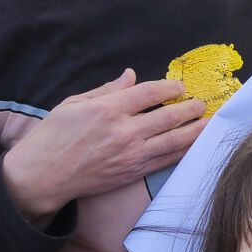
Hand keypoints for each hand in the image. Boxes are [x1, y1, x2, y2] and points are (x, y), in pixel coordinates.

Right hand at [0, 69, 205, 221]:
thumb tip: (130, 75)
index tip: (179, 87)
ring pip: (174, 141)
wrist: (42, 176)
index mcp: (107, 110)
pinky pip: (166, 161)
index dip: (170, 88)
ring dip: (195, 131)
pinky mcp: (133, 173)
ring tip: (208, 122)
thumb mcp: (74, 104)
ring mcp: (131, 155)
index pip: (149, 93)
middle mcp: (123, 132)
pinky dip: (183, 152)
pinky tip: (194, 144)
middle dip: (190, 109)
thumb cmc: (53, 136)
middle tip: (202, 104)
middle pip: (168, 117)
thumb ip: (107, 90)